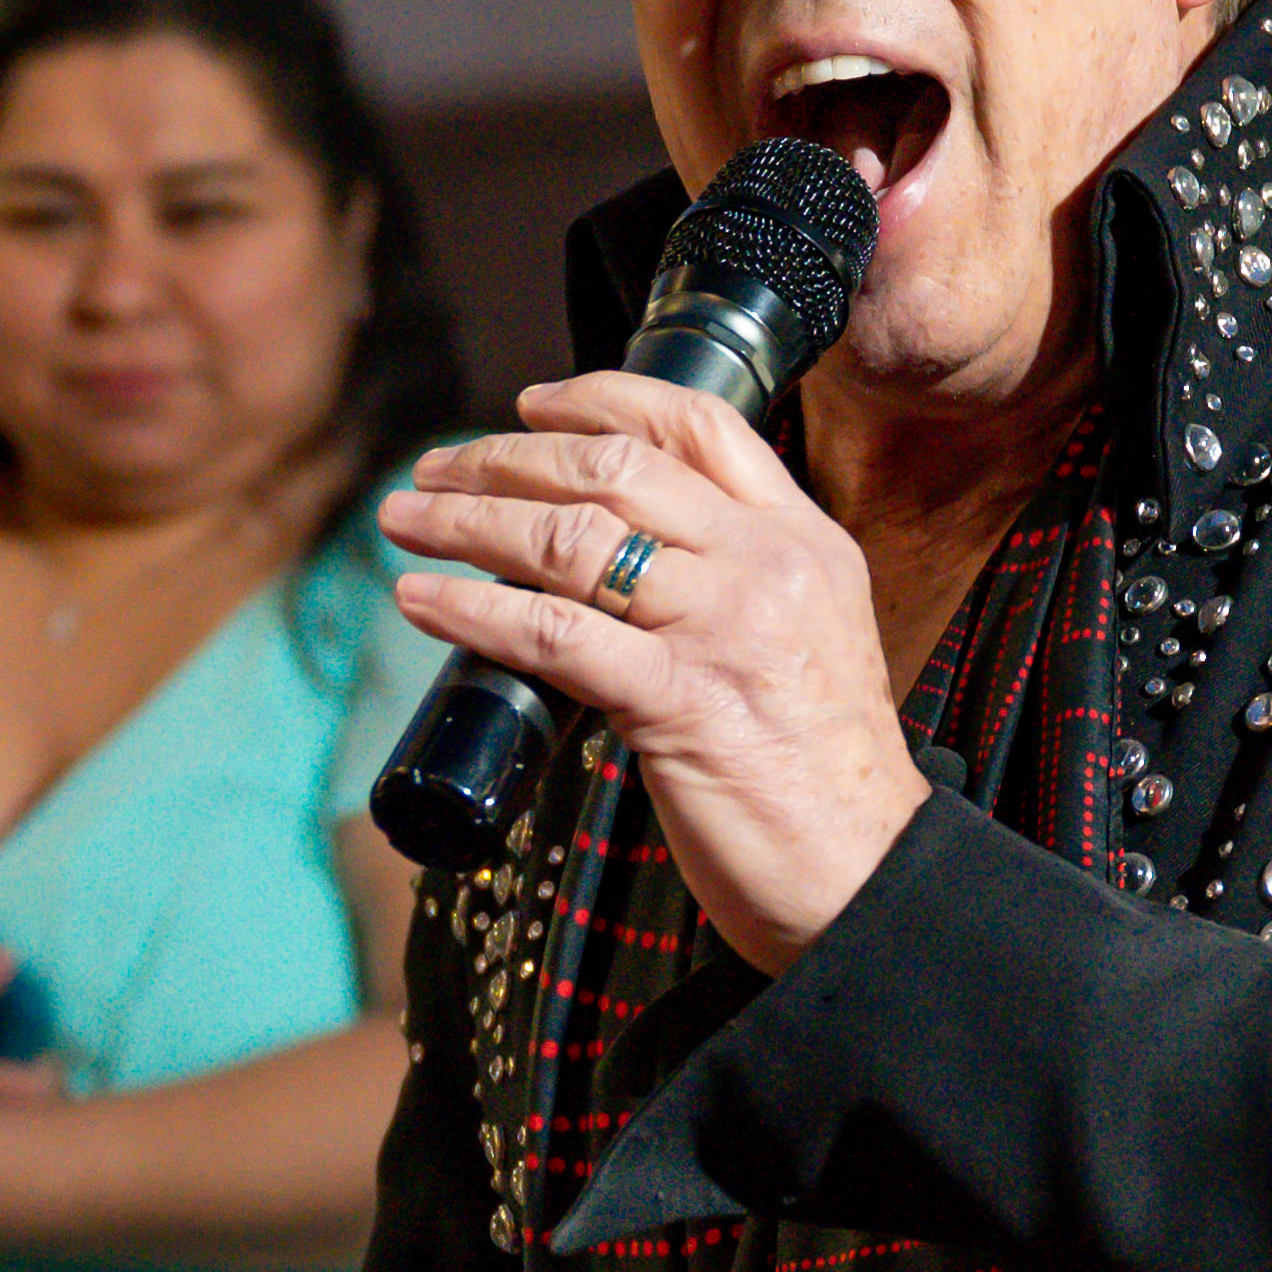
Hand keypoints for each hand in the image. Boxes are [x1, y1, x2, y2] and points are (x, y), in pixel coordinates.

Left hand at [374, 374, 936, 968]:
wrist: (866, 872)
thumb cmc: (821, 774)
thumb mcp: (805, 638)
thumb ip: (735, 583)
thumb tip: (619, 557)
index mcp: (803, 540)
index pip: (699, 425)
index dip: (602, 399)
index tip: (529, 405)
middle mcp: (767, 565)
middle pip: (613, 468)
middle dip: (505, 457)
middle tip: (436, 468)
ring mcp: (724, 628)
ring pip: (569, 538)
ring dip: (467, 520)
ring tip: (405, 520)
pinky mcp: (679, 700)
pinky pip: (551, 631)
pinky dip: (471, 608)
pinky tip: (422, 599)